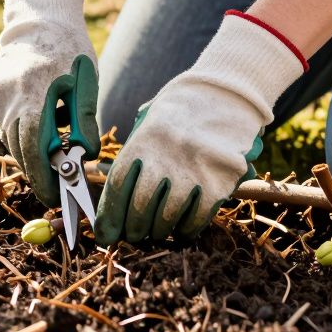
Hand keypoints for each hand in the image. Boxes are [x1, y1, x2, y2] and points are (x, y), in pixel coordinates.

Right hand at [0, 0, 98, 206]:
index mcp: (34, 94)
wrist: (39, 14)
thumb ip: (85, 120)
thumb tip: (85, 155)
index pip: (34, 148)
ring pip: (10, 136)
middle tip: (56, 185)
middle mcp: (8, 97)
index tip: (55, 195)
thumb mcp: (86, 82)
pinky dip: (21, 130)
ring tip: (54, 148)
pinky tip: (40, 119)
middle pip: (19, 148)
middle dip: (37, 171)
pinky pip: (5, 121)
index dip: (43, 177)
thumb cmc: (69, 47)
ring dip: (30, 150)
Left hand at [95, 12, 306, 243]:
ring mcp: (193, 171)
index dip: (108, 216)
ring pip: (167, 218)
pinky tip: (183, 228)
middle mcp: (165, 157)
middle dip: (134, 229)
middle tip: (135, 235)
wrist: (226, 97)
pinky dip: (187, 229)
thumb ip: (133, 157)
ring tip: (159, 230)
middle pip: (140, 207)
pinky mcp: (218, 183)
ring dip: (160, 231)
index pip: (117, 187)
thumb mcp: (150, 124)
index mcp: (143, 141)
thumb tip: (110, 205)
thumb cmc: (181, 115)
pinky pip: (196, 219)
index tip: (105, 235)